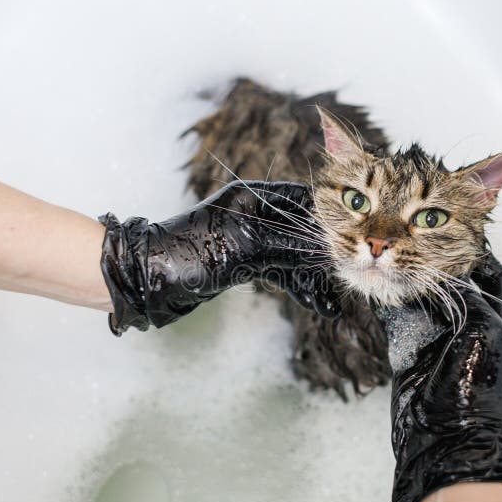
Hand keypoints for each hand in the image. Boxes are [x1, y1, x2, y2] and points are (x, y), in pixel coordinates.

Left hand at [100, 180, 338, 334]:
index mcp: (252, 196)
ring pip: (292, 256)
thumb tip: (326, 250)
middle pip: (301, 232)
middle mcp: (254, 213)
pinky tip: (315, 305)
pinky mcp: (244, 262)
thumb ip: (288, 244)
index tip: (352, 240)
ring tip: (332, 305)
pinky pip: (279, 271)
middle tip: (346, 279)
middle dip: (323, 258)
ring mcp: (250, 239)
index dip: (329, 219)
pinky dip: (295, 287)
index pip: (303, 200)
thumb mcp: (246, 246)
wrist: (149, 280)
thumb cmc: (190, 252)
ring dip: (312, 279)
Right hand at [375, 254, 501, 501]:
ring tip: (393, 257)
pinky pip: (399, 316)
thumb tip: (448, 274)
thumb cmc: (476, 387)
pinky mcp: (411, 348)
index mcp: (500, 320)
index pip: (494, 275)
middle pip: (454, 282)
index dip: (479, 254)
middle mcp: (470, 325)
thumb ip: (469, 296)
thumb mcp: (485, 330)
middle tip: (416, 240)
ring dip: (409, 280)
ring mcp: (439, 337)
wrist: (446, 436)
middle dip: (437, 263)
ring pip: (423, 296)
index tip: (457, 235)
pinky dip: (388, 301)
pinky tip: (377, 285)